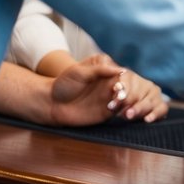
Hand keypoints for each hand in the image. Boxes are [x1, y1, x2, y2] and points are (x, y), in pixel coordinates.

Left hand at [48, 55, 167, 125]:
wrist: (52, 103)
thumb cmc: (64, 83)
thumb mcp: (78, 71)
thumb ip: (99, 69)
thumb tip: (120, 70)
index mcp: (108, 72)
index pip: (126, 76)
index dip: (125, 84)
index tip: (117, 90)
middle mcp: (113, 85)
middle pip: (132, 88)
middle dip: (130, 95)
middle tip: (118, 101)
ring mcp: (111, 99)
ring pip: (130, 100)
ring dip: (130, 105)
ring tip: (120, 110)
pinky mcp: (108, 112)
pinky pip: (123, 112)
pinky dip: (126, 113)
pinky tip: (120, 115)